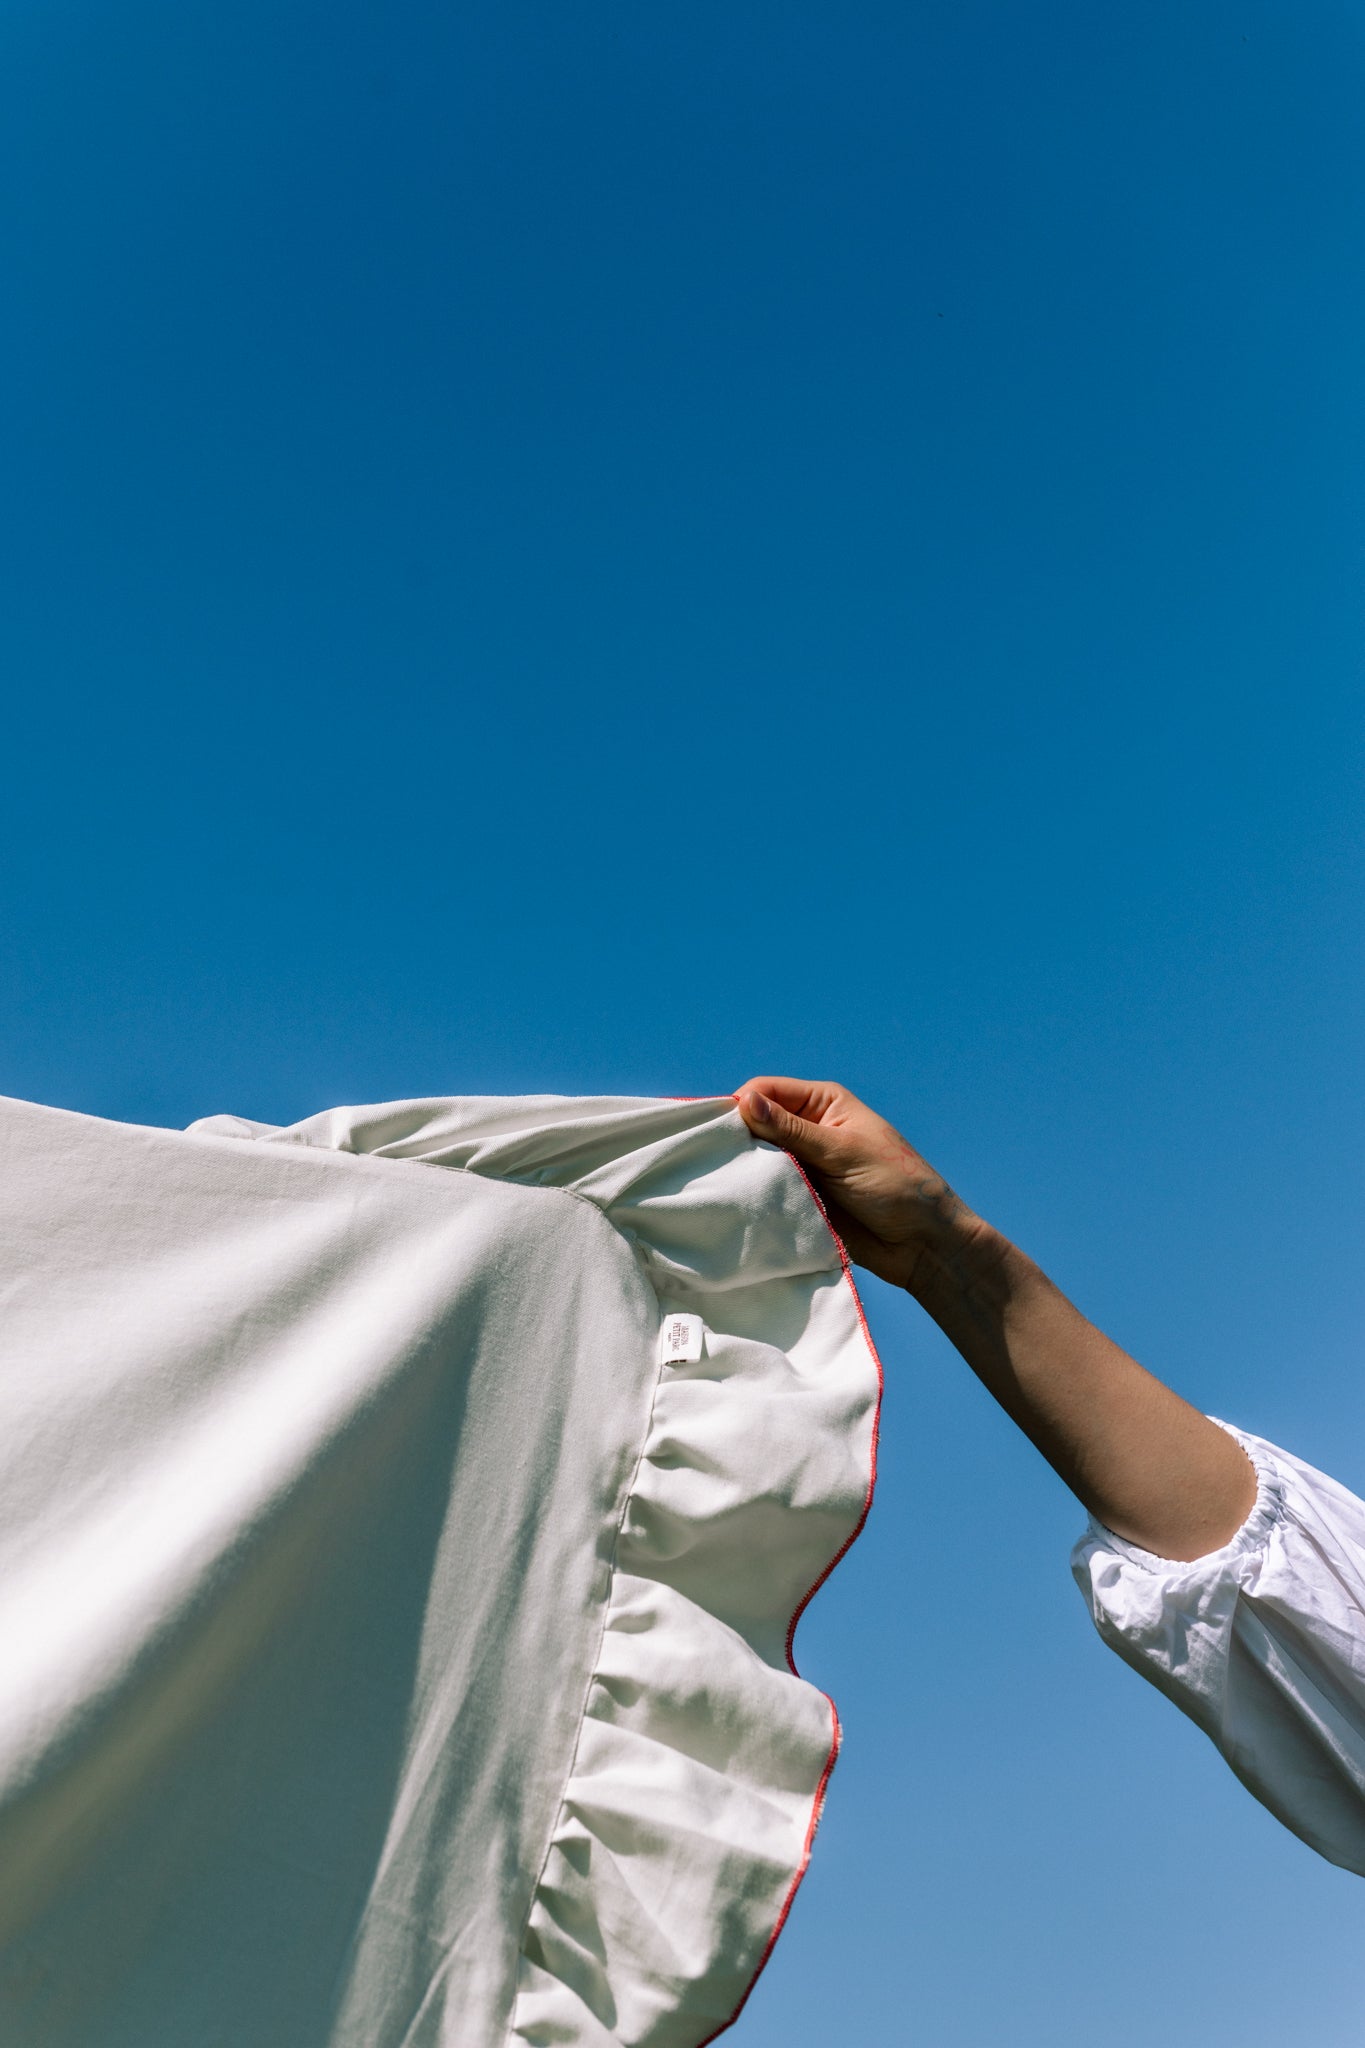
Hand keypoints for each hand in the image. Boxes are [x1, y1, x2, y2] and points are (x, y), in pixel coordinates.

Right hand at [733, 1076, 983, 1290]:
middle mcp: (808, 1129)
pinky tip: (742, 1201)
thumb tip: (745, 1101)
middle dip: (738, 1138)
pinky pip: (766, 1189)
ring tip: (730, 1182)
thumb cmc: (895, 1185)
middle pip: (755, 1123)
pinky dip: (754, 1193)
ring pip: (756, 1158)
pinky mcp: (799, 1197)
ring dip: (744, 1168)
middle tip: (720, 1160)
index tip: (721, 1131)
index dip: (741, 1106)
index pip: (766, 1091)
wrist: (921, 1244)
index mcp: (823, 1103)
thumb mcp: (843, 1152)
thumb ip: (793, 1130)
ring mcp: (802, 1164)